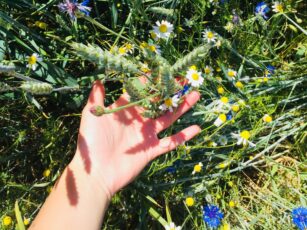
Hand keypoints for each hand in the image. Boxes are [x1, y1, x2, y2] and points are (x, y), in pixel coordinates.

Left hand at [73, 80, 200, 196]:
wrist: (96, 172)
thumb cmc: (91, 142)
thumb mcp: (92, 115)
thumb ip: (97, 97)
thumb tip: (99, 79)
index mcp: (125, 110)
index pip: (142, 91)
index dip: (152, 80)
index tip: (164, 70)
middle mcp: (138, 120)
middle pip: (159, 103)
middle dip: (172, 91)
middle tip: (186, 80)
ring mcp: (146, 135)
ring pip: (168, 118)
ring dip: (182, 108)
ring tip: (195, 95)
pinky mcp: (152, 150)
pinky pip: (171, 142)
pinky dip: (184, 136)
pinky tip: (197, 128)